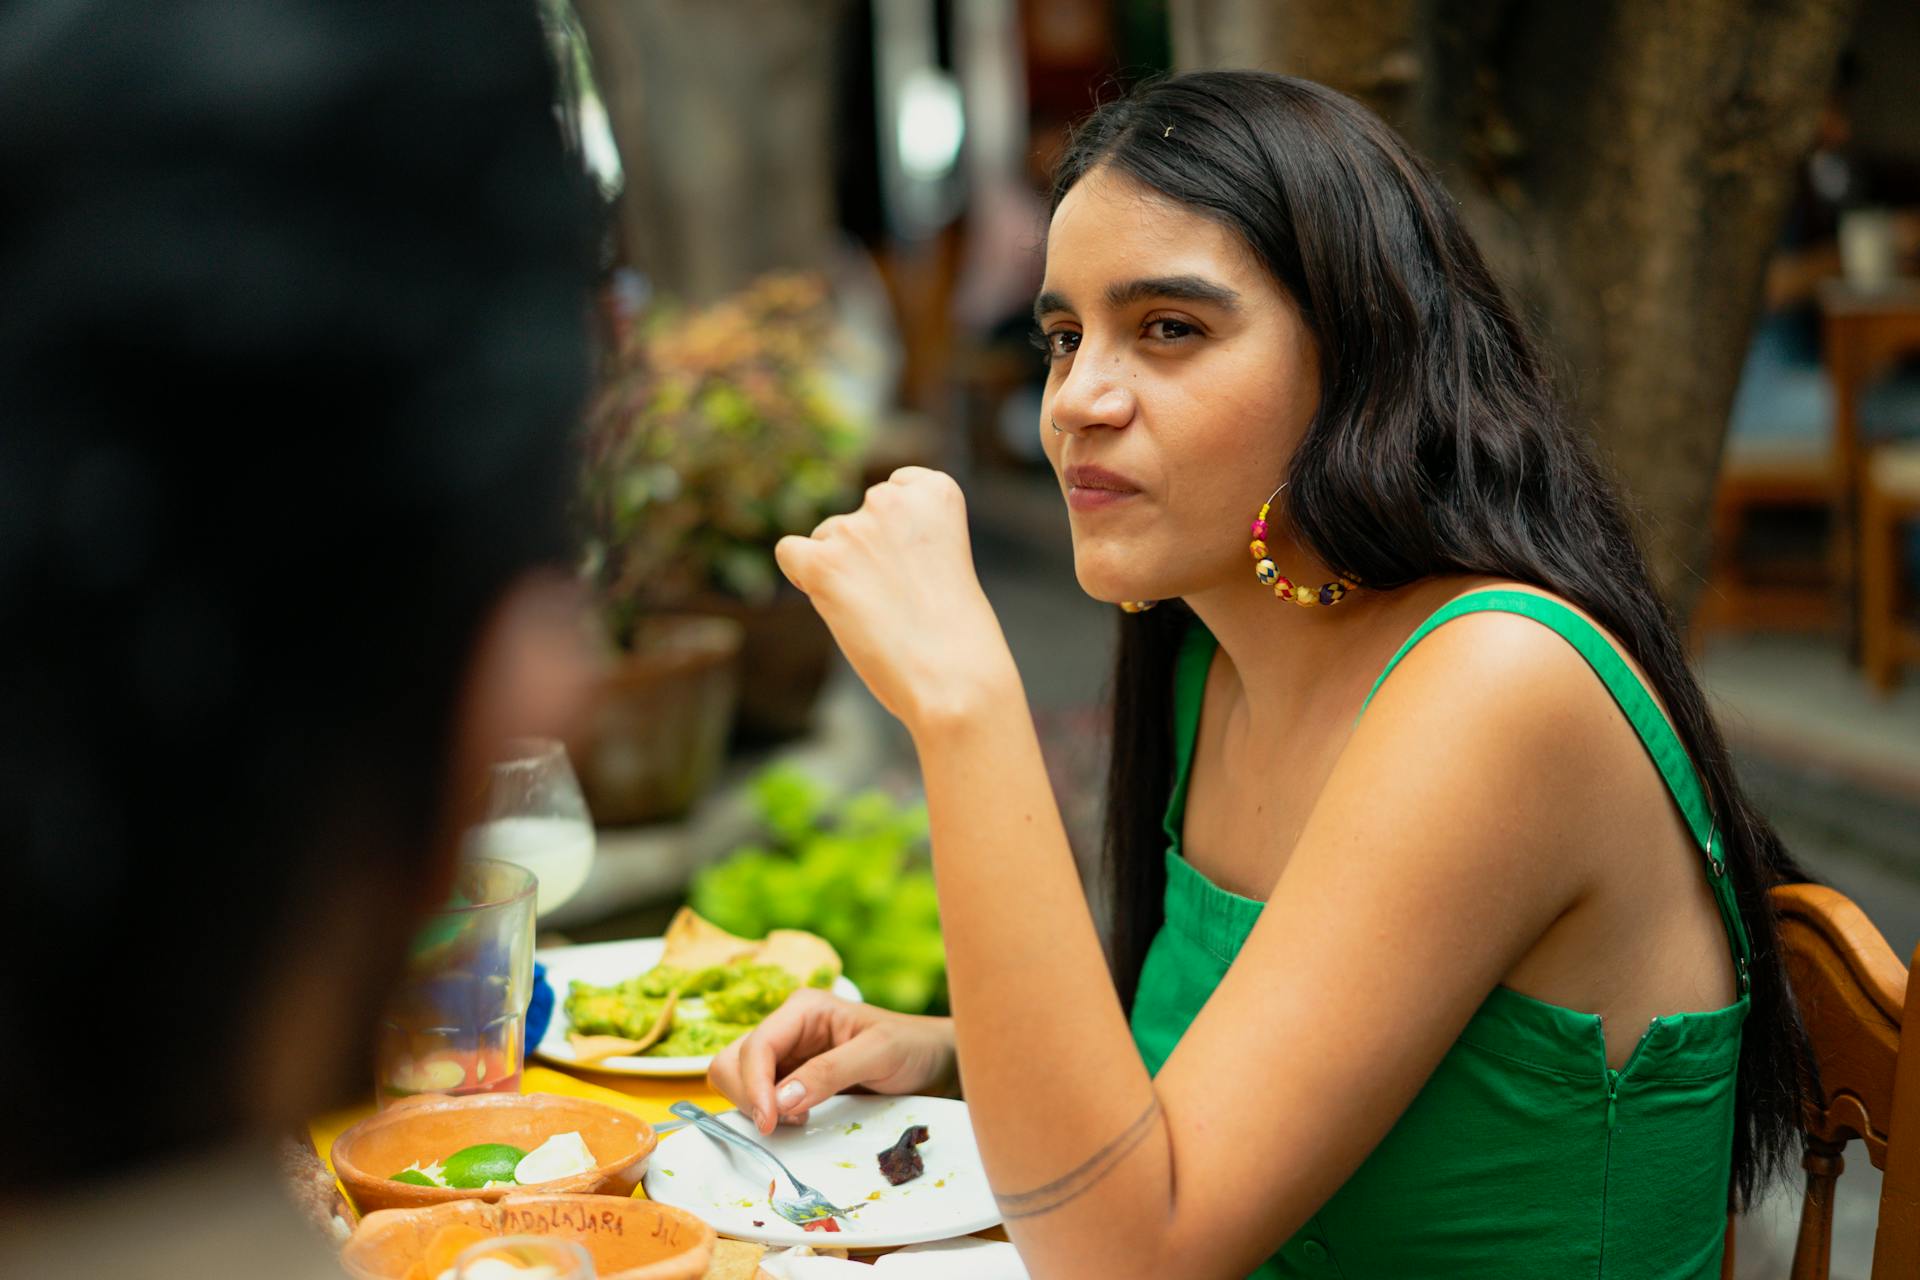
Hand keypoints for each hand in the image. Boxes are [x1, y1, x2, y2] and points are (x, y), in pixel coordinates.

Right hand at [707, 989, 957, 1134]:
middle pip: (733, 1061)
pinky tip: (799, 1118)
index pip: (756, 1046)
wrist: (931, 1061)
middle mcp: (787, 1027)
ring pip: (737, 1079)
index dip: (754, 1085)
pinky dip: (766, 1112)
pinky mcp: (789, 1078)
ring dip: (755, 1105)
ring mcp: (786, 1053)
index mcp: (803, 1008)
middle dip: (748, 1096)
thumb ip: (831, 1072)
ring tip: (798, 1119)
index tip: (770, 1122)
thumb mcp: (880, 1053)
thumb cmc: (912, 1047)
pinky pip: (757, 1096)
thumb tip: (782, 1100)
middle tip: (783, 1123)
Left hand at [775, 467, 1014, 733]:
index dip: (898, 533)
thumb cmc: (955, 634)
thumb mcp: (943, 560)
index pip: (896, 488)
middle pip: (858, 518)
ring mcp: (855, 529)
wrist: (955, 679)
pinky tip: (832, 603)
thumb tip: (841, 543)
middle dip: (867, 552)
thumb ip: (905, 537)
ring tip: (878, 613)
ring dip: (841, 572)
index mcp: (936, 491)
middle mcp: (892, 499)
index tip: (919, 566)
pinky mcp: (823, 564)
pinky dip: (801, 576)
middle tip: (901, 599)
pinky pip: (790, 552)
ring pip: (826, 538)